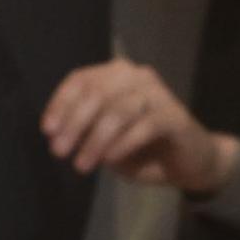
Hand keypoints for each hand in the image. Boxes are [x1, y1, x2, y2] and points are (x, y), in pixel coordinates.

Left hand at [41, 58, 233, 193]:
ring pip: (118, 110)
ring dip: (95, 139)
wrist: (192, 161)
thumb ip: (86, 129)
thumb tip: (57, 134)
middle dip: (74, 123)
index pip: (81, 80)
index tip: (47, 131)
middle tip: (59, 152)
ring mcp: (158, 94)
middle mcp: (137, 76)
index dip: (61, 104)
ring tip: (81, 164)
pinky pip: (144, 126)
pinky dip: (123, 143)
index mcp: (116, 75)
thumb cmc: (143, 147)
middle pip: (96, 93)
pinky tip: (110, 160)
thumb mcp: (106, 138)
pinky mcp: (175, 116)